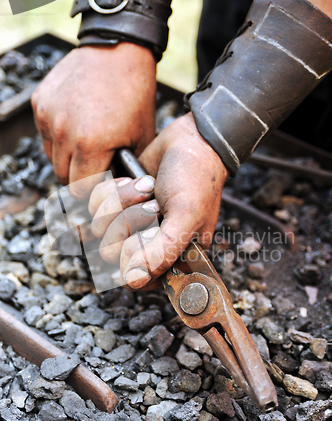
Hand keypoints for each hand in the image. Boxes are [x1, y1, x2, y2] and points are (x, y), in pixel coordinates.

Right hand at [31, 42, 155, 198]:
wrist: (118, 51)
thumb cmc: (134, 94)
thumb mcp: (141, 138)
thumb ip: (128, 168)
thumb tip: (120, 189)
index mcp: (90, 144)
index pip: (80, 189)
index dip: (92, 189)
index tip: (101, 181)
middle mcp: (64, 131)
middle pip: (63, 176)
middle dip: (79, 176)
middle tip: (95, 164)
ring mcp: (49, 116)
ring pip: (52, 156)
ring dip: (67, 156)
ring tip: (87, 141)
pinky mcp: (40, 102)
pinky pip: (45, 134)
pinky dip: (58, 134)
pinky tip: (77, 121)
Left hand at [89, 113, 228, 289]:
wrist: (191, 140)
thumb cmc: (197, 179)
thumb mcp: (186, 217)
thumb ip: (163, 251)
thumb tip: (134, 280)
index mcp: (168, 259)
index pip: (132, 278)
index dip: (134, 253)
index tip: (154, 230)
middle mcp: (145, 246)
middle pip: (109, 252)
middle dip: (129, 221)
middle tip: (154, 203)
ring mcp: (127, 225)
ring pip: (97, 228)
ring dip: (121, 201)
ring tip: (147, 186)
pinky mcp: (114, 205)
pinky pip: (92, 206)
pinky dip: (110, 189)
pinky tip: (134, 180)